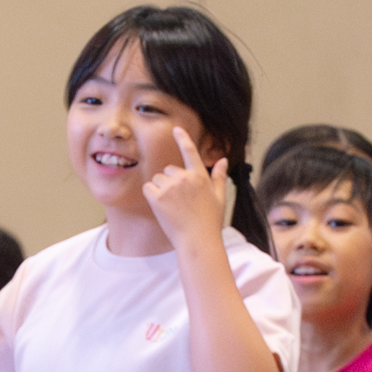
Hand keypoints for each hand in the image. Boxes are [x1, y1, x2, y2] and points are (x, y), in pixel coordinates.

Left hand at [143, 128, 229, 249]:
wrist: (198, 242)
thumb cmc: (210, 222)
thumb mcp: (220, 198)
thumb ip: (219, 177)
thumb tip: (223, 160)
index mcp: (200, 176)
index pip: (190, 152)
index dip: (183, 139)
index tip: (176, 129)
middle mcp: (184, 178)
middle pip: (169, 170)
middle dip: (171, 181)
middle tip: (180, 201)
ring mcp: (170, 187)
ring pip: (157, 179)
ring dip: (161, 190)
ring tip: (172, 207)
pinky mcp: (157, 198)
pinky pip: (148, 188)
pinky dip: (151, 196)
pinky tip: (161, 208)